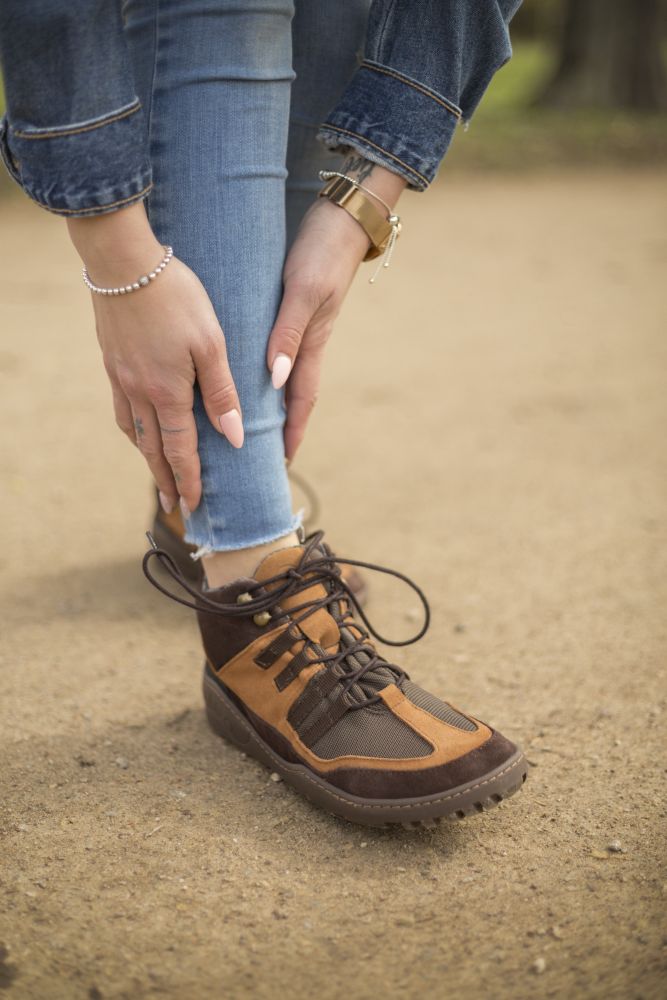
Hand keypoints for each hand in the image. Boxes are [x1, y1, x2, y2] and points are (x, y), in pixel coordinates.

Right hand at [68, 205, 242, 514]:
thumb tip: (233, 438)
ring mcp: (121, 376)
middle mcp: (139, 391)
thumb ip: (222, 393)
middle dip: (164, 478)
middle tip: (172, 505)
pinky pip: (121, 406)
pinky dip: (132, 427)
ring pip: (133, 429)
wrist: (124, 261)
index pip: (180, 449)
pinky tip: (136, 425)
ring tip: (156, 471)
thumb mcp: (210, 344)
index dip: (188, 478)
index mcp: (167, 392)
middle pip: (152, 448)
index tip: (193, 505)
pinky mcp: (112, 359)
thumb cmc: (176, 297)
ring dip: (146, 456)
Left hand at [267, 158, 405, 460]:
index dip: (292, 431)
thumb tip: (274, 380)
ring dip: (274, 401)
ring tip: (256, 423)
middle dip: (282, 426)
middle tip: (265, 455)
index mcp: (312, 342)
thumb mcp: (303, 291)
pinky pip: (280, 350)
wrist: (342, 214)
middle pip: (294, 394)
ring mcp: (303, 326)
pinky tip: (254, 372)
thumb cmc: (322, 251)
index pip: (301, 399)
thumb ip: (287, 333)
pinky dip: (269, 370)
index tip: (282, 463)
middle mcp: (308, 340)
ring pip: (287, 374)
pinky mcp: (296, 309)